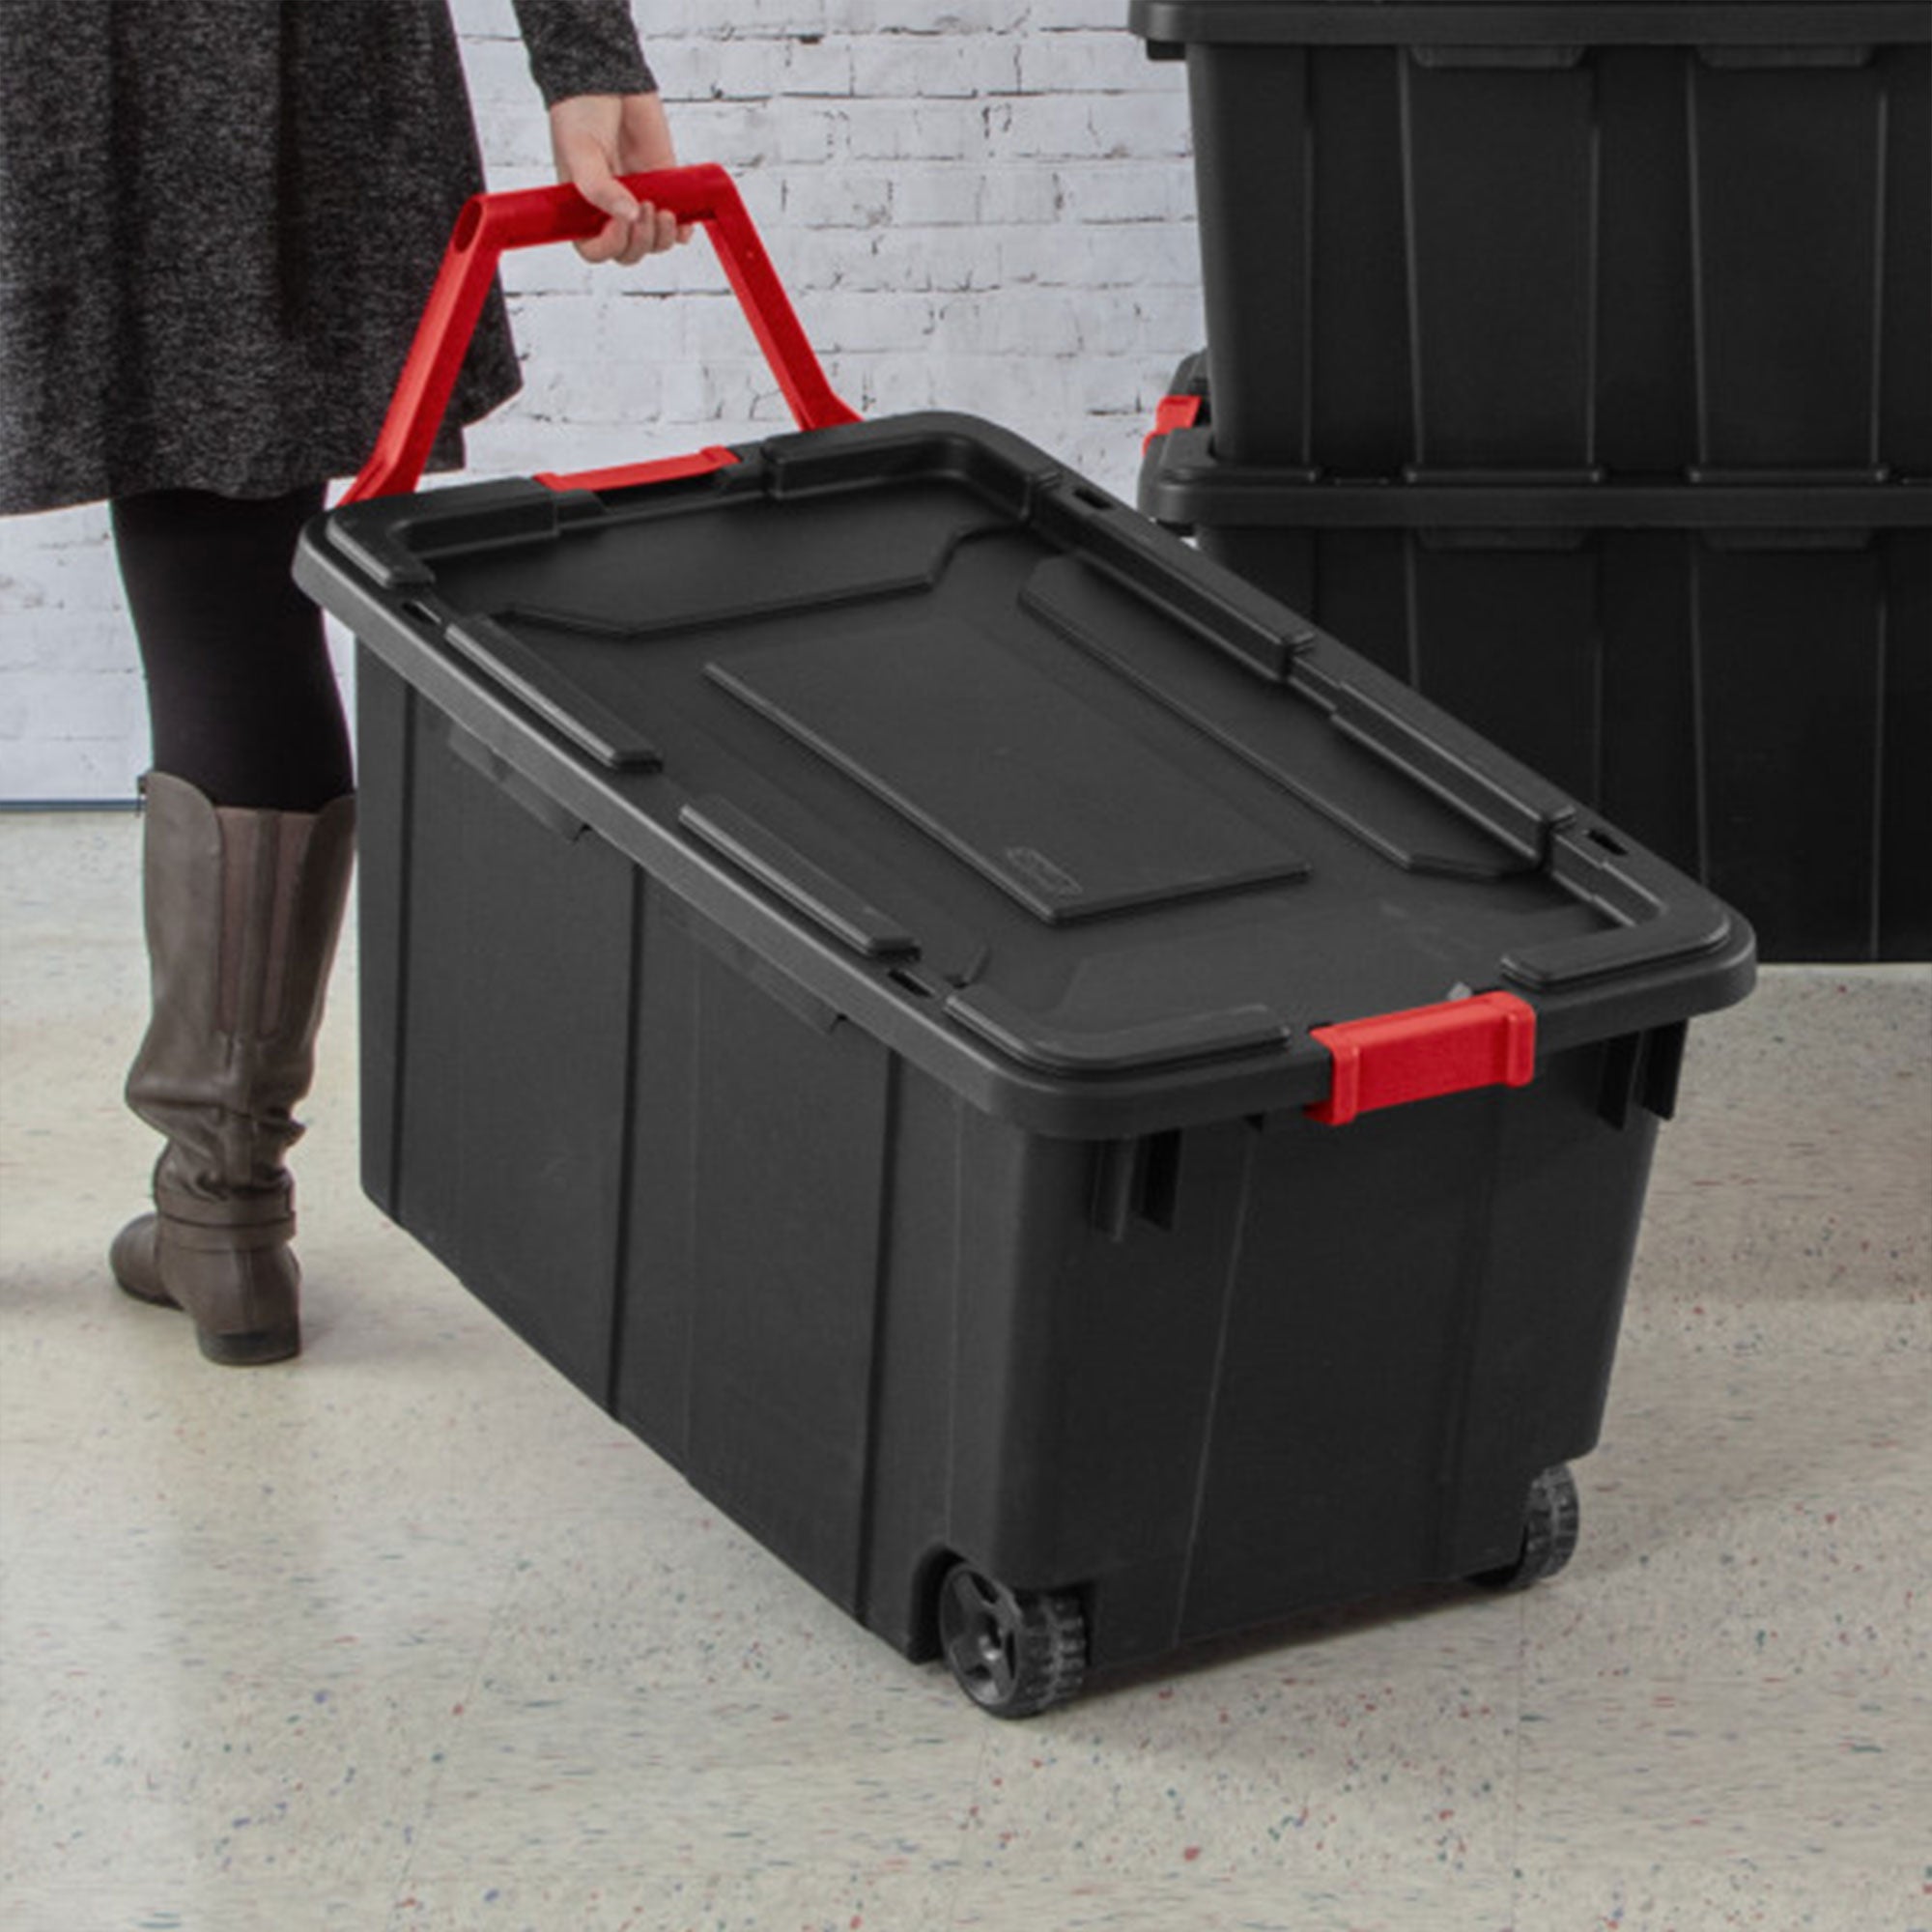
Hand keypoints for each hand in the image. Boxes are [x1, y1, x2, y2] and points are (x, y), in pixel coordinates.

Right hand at [547, 92, 691, 264]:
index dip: (610, 246)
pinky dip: (683, 230)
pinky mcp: (665, 188)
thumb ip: (599, 188)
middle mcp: (610, 210)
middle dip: (640, 240)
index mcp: (582, 207)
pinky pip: (678, 226)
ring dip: (661, 236)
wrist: (609, 79)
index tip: (621, 222)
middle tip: (644, 206)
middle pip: (629, 253)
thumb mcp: (581, 151)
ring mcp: (638, 201)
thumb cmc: (581, 112)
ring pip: (654, 244)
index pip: (595, 249)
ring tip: (661, 207)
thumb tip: (628, 215)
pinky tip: (683, 219)